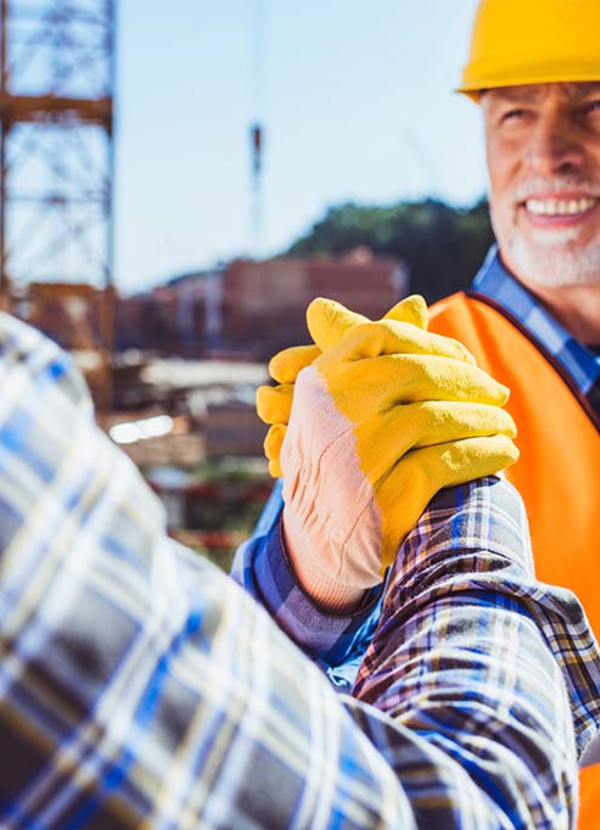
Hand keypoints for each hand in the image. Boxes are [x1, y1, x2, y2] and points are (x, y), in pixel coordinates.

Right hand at [257, 297, 517, 602]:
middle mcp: (331, 414)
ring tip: (506, 425)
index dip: (432, 343)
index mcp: (318, 383)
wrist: (316, 544)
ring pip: (436, 416)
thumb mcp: (335, 407)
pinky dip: (485, 454)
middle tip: (499, 392)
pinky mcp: (384, 496)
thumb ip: (375, 354)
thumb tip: (417, 302)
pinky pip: (449, 461)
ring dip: (484, 419)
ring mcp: (355, 455)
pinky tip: (502, 454)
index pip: (381, 335)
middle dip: (469, 381)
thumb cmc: (333, 463)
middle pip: (415, 373)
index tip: (465, 360)